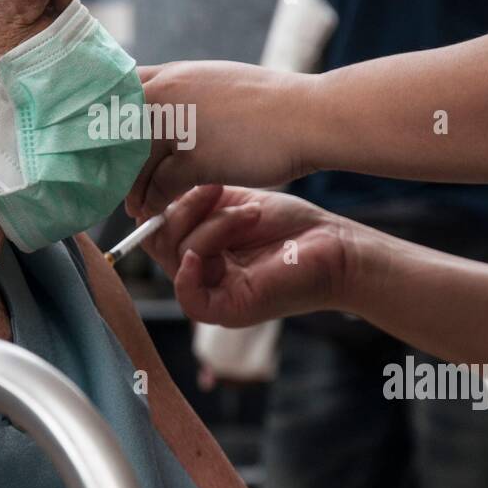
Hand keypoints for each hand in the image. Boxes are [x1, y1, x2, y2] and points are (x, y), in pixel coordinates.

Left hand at [126, 61, 320, 218]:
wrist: (310, 116)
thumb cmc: (272, 105)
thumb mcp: (219, 84)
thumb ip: (187, 94)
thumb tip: (167, 111)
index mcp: (174, 74)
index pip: (118, 93)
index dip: (107, 122)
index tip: (105, 146)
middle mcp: (169, 93)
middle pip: (117, 131)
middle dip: (111, 161)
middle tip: (111, 184)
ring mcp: (180, 124)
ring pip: (134, 162)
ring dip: (130, 189)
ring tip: (133, 206)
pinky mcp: (196, 157)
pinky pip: (159, 186)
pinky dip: (152, 203)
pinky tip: (153, 212)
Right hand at [142, 185, 366, 327]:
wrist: (334, 246)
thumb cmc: (293, 225)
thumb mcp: (234, 204)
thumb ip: (196, 201)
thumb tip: (153, 188)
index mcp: (200, 249)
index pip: (156, 231)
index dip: (161, 203)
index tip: (180, 175)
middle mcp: (201, 273)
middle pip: (159, 242)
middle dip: (184, 209)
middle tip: (217, 189)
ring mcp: (213, 293)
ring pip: (177, 256)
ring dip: (212, 226)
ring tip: (251, 213)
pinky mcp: (227, 311)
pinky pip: (187, 296)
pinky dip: (188, 271)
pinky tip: (203, 252)